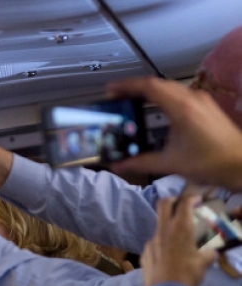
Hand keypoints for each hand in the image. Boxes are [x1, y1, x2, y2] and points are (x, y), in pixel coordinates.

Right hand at [106, 77, 241, 190]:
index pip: (149, 87)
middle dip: (135, 88)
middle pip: (158, 84)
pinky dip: (163, 97)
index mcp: (181, 108)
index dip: (127, 86)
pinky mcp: (206, 106)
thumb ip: (141, 162)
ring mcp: (201, 101)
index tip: (110, 90)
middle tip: (117, 96)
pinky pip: (180, 94)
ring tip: (133, 101)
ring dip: (150, 92)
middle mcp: (192, 99)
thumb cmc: (210, 163)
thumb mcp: (171, 163)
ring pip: (170, 88)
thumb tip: (118, 166)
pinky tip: (156, 109)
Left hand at [140, 192, 216, 285]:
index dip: (191, 198)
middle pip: (163, 204)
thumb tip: (211, 252)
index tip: (197, 200)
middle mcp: (163, 230)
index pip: (184, 203)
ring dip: (168, 227)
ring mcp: (151, 241)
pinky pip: (153, 244)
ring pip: (158, 226)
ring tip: (177, 239)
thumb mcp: (205, 262)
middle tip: (180, 205)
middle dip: (172, 200)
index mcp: (180, 227)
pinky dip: (161, 244)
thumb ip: (209, 253)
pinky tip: (167, 256)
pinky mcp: (144, 253)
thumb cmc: (188, 274)